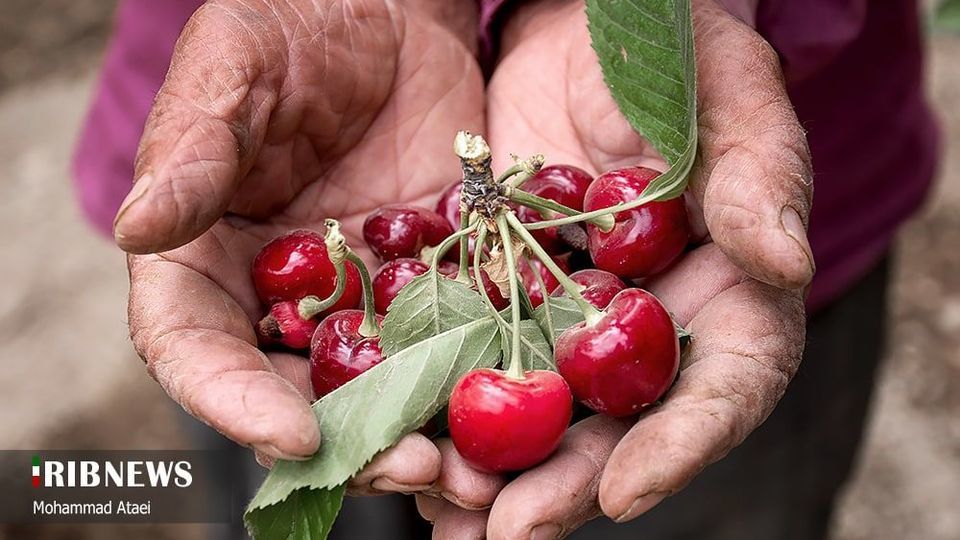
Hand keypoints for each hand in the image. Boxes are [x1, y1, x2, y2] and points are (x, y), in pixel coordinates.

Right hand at [115, 0, 482, 492]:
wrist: (394, 11)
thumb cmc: (296, 25)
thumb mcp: (238, 65)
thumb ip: (193, 147)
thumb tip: (138, 226)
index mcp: (206, 258)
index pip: (195, 347)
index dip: (231, 402)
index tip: (291, 437)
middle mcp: (280, 298)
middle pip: (296, 395)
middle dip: (351, 443)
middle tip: (410, 469)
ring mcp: (364, 299)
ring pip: (382, 388)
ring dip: (426, 434)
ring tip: (475, 469)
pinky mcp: (435, 284)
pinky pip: (456, 342)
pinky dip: (483, 381)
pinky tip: (525, 407)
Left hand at [417, 0, 813, 535]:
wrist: (580, 35)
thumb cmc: (675, 58)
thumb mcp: (726, 96)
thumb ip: (759, 172)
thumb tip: (784, 261)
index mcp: (727, 294)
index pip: (721, 388)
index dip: (680, 446)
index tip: (627, 491)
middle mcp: (648, 329)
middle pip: (619, 428)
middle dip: (565, 485)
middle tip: (506, 532)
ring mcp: (569, 321)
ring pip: (541, 415)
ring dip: (493, 472)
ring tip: (443, 515)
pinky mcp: (501, 298)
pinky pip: (473, 360)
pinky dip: (441, 406)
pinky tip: (403, 443)